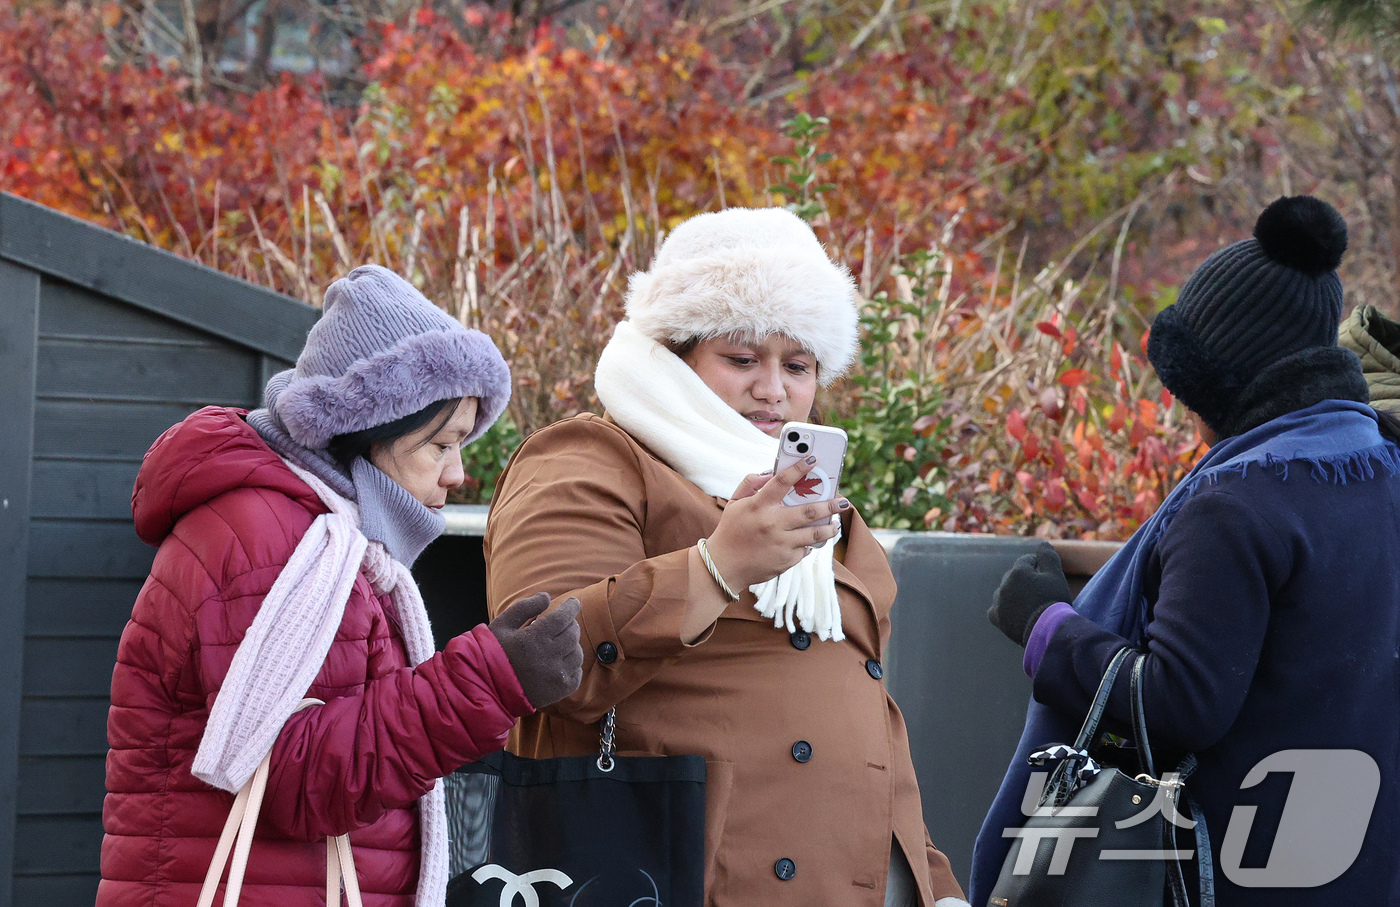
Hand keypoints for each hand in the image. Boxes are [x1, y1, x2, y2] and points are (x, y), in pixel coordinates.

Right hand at [488, 592, 583, 707]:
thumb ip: (524, 607)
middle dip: (571, 624)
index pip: (563, 617)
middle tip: (564, 622)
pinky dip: (573, 665)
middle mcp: (548, 657)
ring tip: (560, 642)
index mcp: (534, 638)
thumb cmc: (493, 653)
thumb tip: (546, 596)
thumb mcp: (502, 624)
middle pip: (572, 634)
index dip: (571, 607)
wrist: (487, 689)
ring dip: (572, 644)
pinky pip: (576, 674)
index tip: (573, 602)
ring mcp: (556, 676)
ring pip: (577, 653)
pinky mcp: (559, 691)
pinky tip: (562, 661)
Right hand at [705, 457, 848, 589]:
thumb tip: (770, 473)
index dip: (798, 468)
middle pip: (809, 511)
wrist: (724, 566)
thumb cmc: (731, 530)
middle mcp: (772, 524)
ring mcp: (781, 544)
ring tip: (836, 523)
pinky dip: (809, 543)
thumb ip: (750, 484)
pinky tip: (812, 540)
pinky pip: (804, 549)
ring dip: (830, 528)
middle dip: (831, 504)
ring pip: (815, 534)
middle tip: (843, 500)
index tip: (813, 459)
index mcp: (758, 506)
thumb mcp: (734, 503)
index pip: (781, 481)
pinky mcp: (786, 560)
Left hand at [988, 541, 1070, 646]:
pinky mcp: (996, 617)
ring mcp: (998, 602)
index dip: (1037, 565)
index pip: (1027, 561)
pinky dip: (1004, 608)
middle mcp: (1004, 585)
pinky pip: (996, 609)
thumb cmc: (1054, 601)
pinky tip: (1014, 612)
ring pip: (1004, 591)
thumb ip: (1048, 556)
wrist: (1048, 631)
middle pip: (1014, 576)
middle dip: (1025, 579)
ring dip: (1013, 593)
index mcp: (1018, 572)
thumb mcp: (1056, 575)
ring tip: (1028, 602)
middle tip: (1039, 589)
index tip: (1045, 573)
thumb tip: (1043, 542)